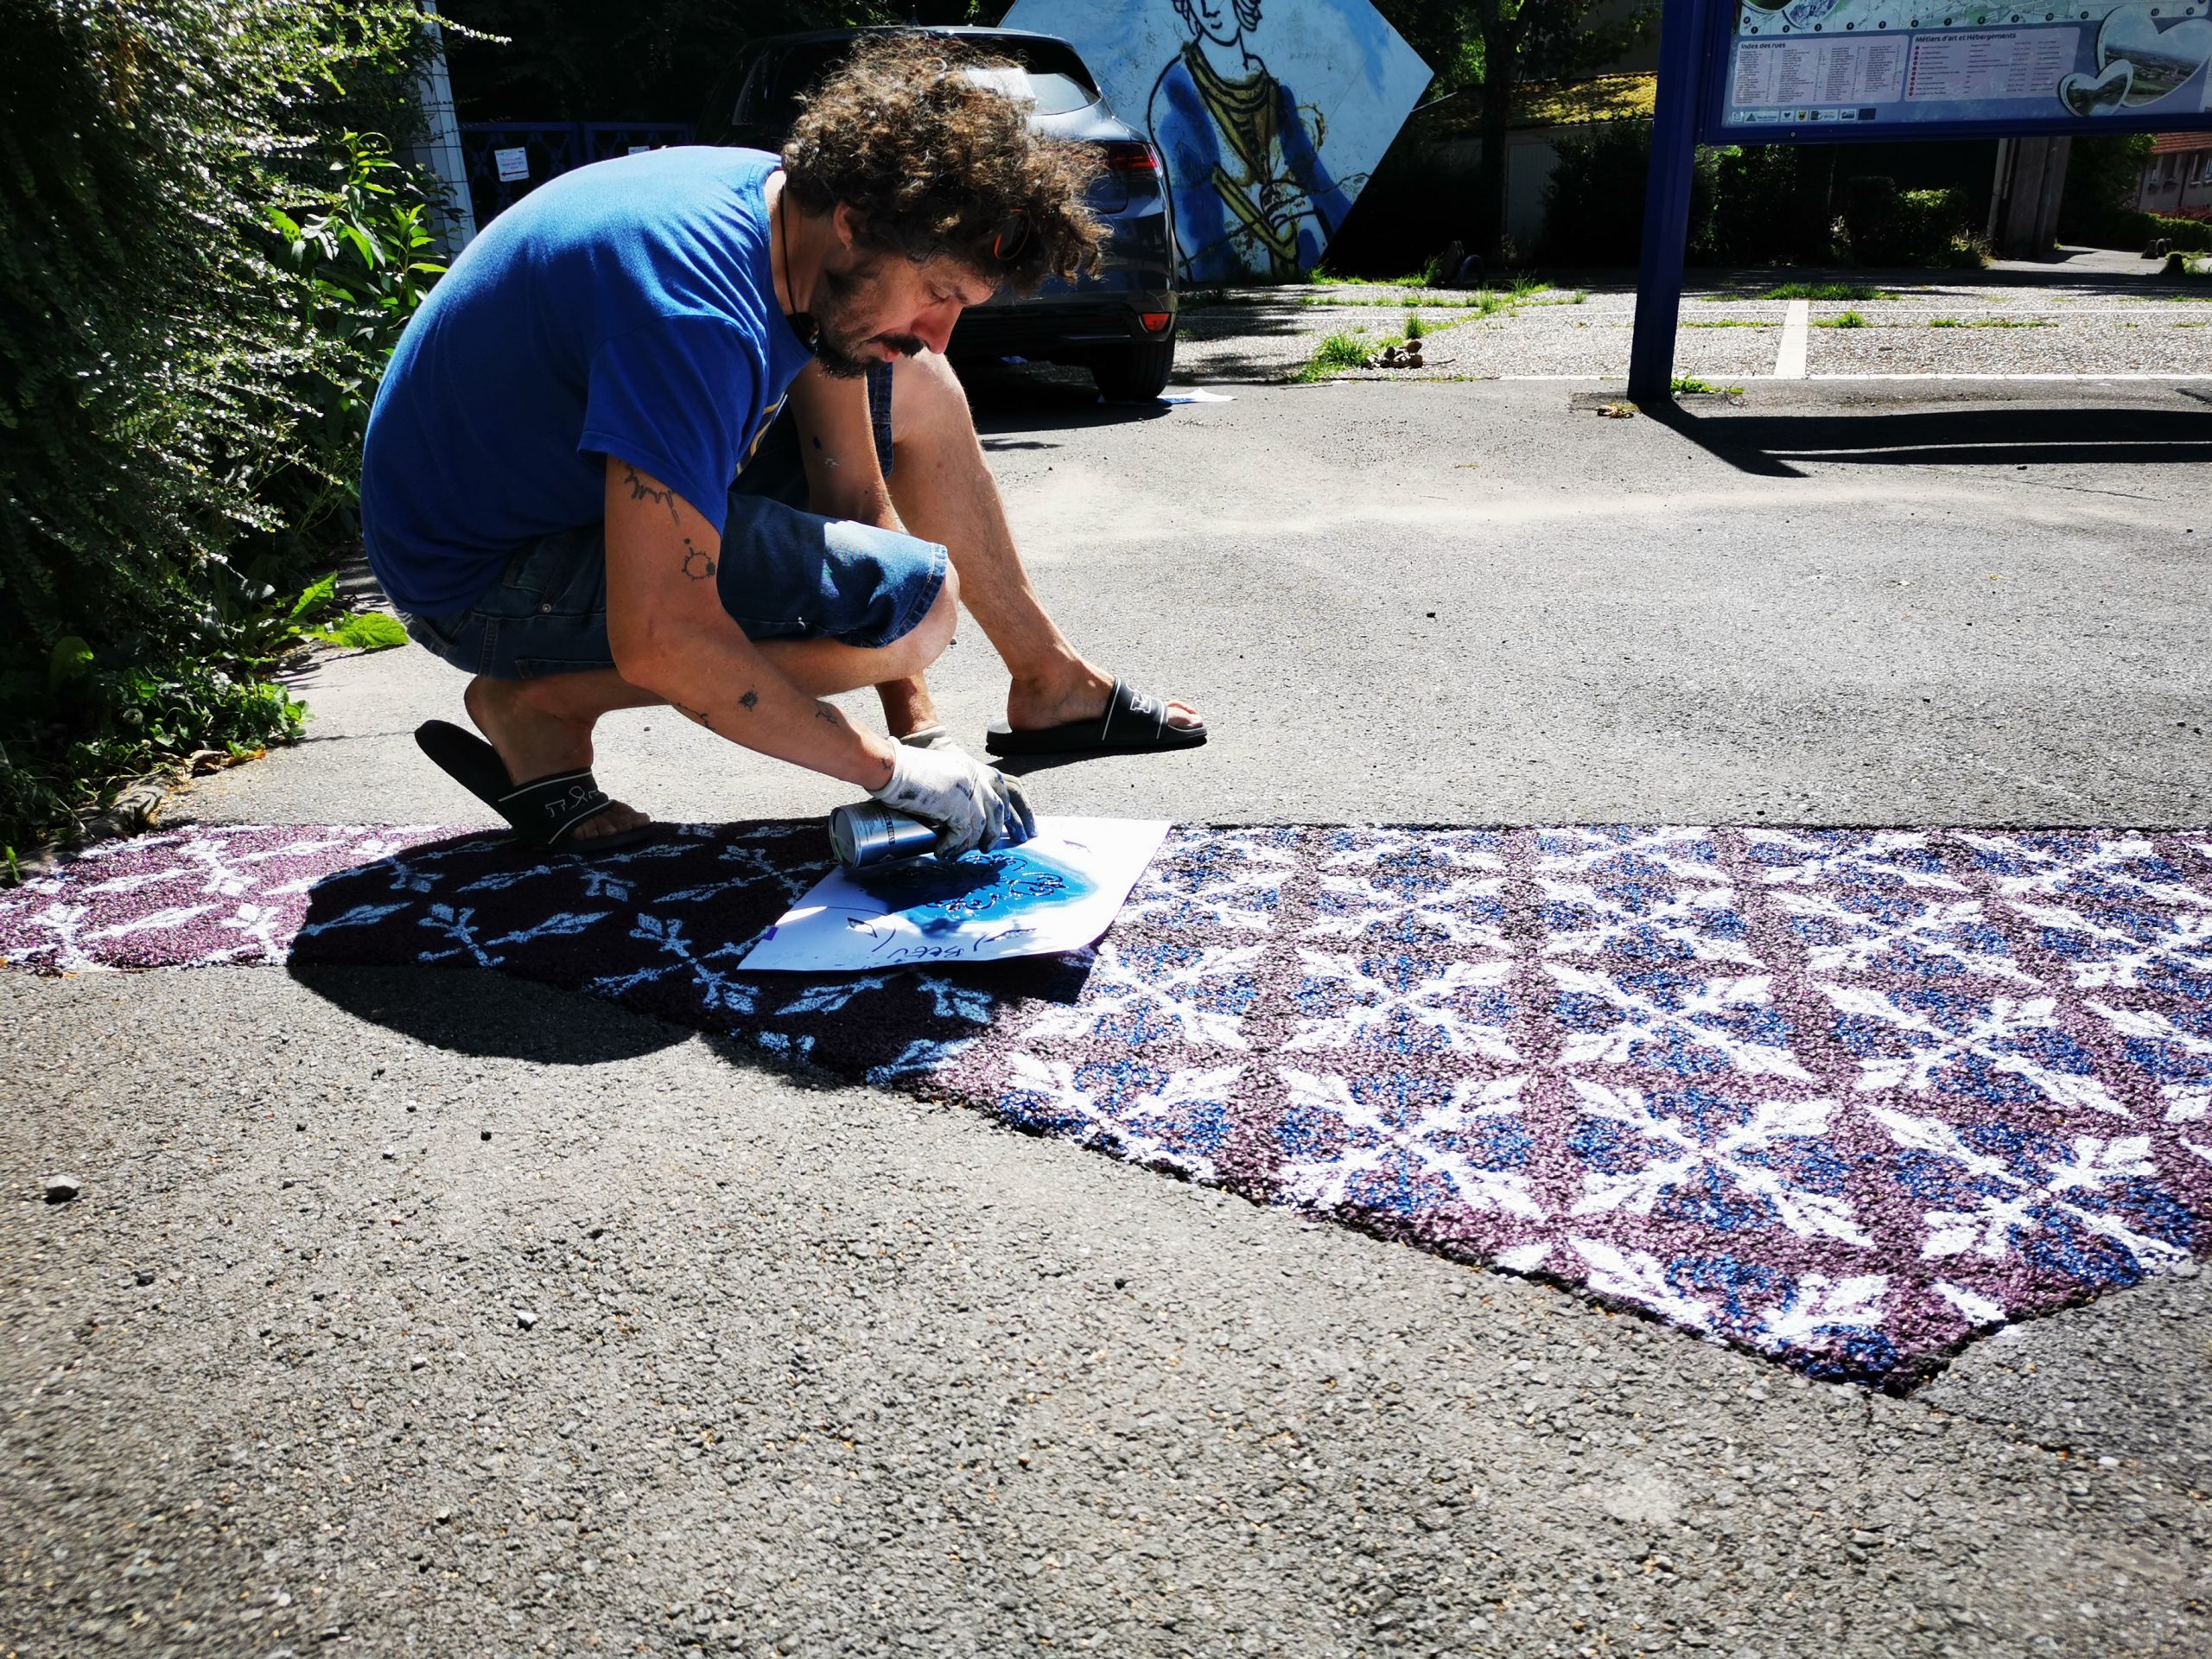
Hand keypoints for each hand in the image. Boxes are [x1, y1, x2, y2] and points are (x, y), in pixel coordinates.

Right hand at [869, 741, 1035, 856]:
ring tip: (965, 852)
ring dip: (975, 843)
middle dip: (1006, 830)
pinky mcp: (958, 807)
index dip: (1018, 809)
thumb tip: (953, 814)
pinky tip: (943, 852)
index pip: (1007, 787)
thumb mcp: (939, 773)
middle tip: (1001, 847)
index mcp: (972, 768)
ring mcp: (968, 792)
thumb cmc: (904, 769)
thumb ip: (952, 788)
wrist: (892, 765)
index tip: (1022, 826)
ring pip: (982, 826)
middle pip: (1000, 808)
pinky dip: (954, 847)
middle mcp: (975, 778)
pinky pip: (963, 835)